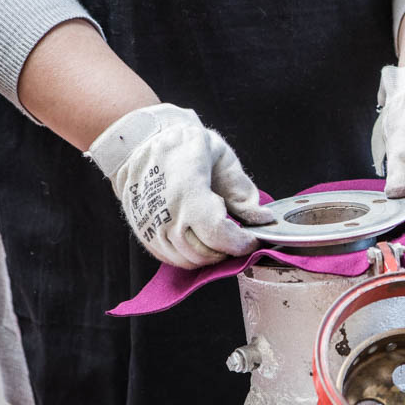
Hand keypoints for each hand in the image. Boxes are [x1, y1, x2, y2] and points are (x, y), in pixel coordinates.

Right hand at [86, 104, 272, 268]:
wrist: (140, 144)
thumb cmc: (184, 147)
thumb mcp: (221, 158)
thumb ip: (243, 193)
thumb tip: (264, 219)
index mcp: (187, 191)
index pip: (218, 233)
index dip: (240, 242)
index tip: (253, 238)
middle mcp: (166, 214)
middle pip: (205, 252)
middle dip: (228, 250)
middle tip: (239, 237)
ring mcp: (152, 227)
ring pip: (190, 260)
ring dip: (211, 255)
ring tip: (221, 237)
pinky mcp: (144, 234)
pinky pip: (173, 259)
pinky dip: (193, 256)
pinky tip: (202, 239)